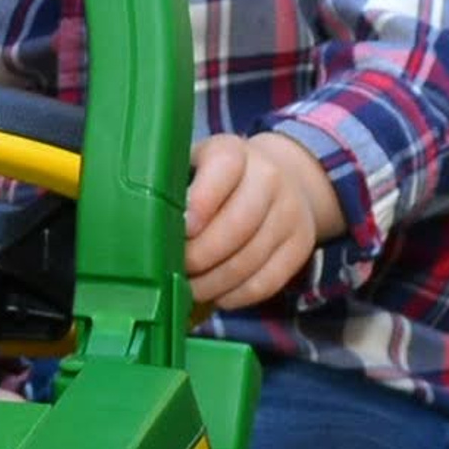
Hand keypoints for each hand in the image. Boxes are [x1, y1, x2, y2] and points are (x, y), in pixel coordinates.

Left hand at [185, 130, 342, 308]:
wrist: (279, 180)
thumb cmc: (214, 183)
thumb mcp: (192, 169)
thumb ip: (172, 191)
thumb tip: (147, 232)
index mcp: (233, 152)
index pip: (223, 169)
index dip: (201, 203)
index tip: (181, 229)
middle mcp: (269, 177)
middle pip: (237, 224)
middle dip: (200, 256)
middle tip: (176, 270)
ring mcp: (290, 211)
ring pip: (249, 259)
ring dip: (213, 283)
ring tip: (189, 289)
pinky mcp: (300, 244)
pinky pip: (267, 281)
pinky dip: (237, 296)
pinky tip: (217, 295)